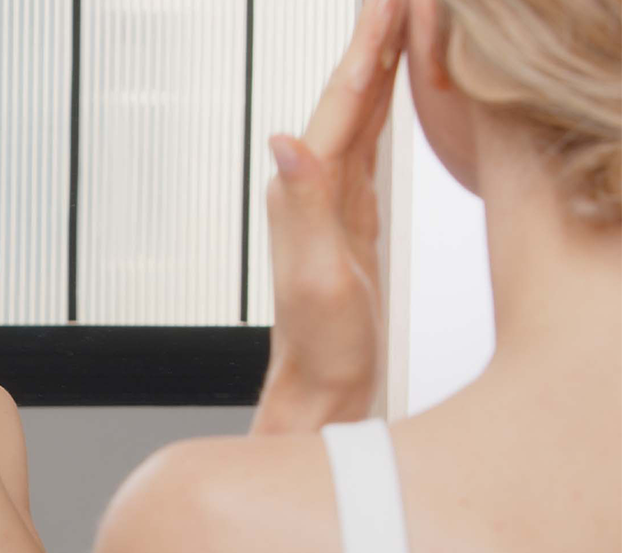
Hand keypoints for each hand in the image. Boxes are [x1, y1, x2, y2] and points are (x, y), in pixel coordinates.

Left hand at [251, 0, 406, 434]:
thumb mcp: (318, 277)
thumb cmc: (320, 344)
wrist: (319, 384)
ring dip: (377, 71)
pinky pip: (366, 149)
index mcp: (304, 194)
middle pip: (347, 101)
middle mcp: (310, 189)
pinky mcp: (348, 218)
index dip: (366, 52)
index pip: (340, 107)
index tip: (386, 4)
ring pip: (357, 119)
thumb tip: (285, 142)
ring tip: (398, 29)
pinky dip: (380, 114)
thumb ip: (305, 208)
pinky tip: (388, 99)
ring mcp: (330, 202)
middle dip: (372, 45)